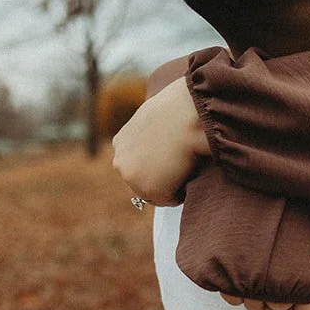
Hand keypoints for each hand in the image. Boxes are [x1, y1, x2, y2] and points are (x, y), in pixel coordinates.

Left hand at [112, 77, 210, 204]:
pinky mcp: (150, 191)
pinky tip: (189, 171)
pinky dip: (183, 192)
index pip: (138, 164)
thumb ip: (151, 134)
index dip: (157, 163)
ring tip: (185, 165)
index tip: (171, 157)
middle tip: (180, 163)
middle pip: (143, 181)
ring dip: (171, 185)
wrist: (185, 115)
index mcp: (120, 143)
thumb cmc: (179, 109)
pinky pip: (172, 200)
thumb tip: (164, 139)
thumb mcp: (156, 118)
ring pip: (156, 192)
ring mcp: (133, 179)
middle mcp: (120, 163)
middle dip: (160, 177)